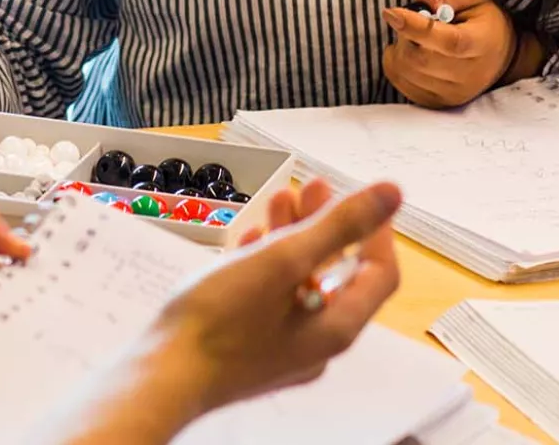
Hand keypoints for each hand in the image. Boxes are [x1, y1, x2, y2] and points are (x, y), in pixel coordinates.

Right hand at [39, 181, 400, 443]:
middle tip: (309, 186)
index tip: (358, 194)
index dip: (375, 229)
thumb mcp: (282, 259)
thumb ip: (338, 224)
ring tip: (278, 199)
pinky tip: (250, 239)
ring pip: (303, 283)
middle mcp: (318, 343)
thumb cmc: (223, 317)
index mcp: (336, 326)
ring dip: (295, 237)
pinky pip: (275, 298)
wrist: (166, 372)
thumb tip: (392, 193)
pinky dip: (270, 263)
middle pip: (338, 275)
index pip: (379, 273)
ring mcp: (284, 348)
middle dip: (327, 225)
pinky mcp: (253, 347)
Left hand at [380, 0, 514, 108]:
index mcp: (481, 43)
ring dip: (399, 49)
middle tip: (409, 21)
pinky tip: (409, 51)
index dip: (416, 27)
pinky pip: (402, 84)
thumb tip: (423, 1)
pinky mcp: (440, 102)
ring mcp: (455, 93)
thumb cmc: (481, 19)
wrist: (499, 53)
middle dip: (404, 35)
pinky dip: (395, 65)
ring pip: (407, 72)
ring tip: (413, 37)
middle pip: (420, 59)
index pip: (448, 42)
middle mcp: (470, 74)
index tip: (391, 13)